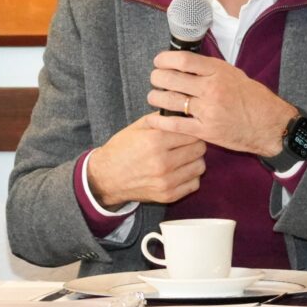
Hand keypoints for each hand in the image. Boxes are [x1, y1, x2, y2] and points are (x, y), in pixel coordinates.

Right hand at [87, 113, 205, 208]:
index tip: (189, 130)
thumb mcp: (139, 126)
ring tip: (184, 157)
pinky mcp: (168, 196)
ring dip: (195, 160)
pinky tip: (181, 171)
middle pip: (199, 148)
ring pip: (200, 166)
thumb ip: (162, 117)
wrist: (106, 177)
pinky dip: (191, 177)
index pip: (192, 132)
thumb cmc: (122, 148)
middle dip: (195, 143)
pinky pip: (195, 184)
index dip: (192, 129)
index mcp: (156, 141)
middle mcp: (162, 162)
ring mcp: (166, 181)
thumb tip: (184, 110)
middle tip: (187, 143)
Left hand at [147, 51, 296, 156]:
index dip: (165, 59)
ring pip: (171, 101)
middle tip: (154, 79)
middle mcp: (212, 89)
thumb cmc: (253, 98)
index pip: (183, 60)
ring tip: (154, 97)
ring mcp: (208, 110)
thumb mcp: (234, 74)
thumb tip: (186, 64)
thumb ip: (210, 70)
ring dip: (156, 98)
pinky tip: (153, 118)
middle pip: (172, 79)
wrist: (270, 125)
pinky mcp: (206, 130)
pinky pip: (176, 125)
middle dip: (157, 78)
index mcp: (219, 71)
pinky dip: (160, 121)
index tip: (159, 61)